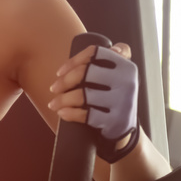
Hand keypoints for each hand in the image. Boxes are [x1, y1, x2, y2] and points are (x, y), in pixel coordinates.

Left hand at [48, 41, 139, 161]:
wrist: (125, 129)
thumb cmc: (110, 98)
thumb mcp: (112, 77)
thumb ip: (98, 64)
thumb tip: (63, 69)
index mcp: (124, 64)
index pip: (96, 52)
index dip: (73, 60)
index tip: (59, 72)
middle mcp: (127, 78)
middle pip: (87, 71)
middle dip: (64, 81)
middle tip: (54, 89)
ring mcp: (124, 99)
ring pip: (84, 94)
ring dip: (62, 100)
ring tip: (53, 104)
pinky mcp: (117, 119)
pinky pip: (87, 114)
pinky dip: (70, 114)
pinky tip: (62, 113)